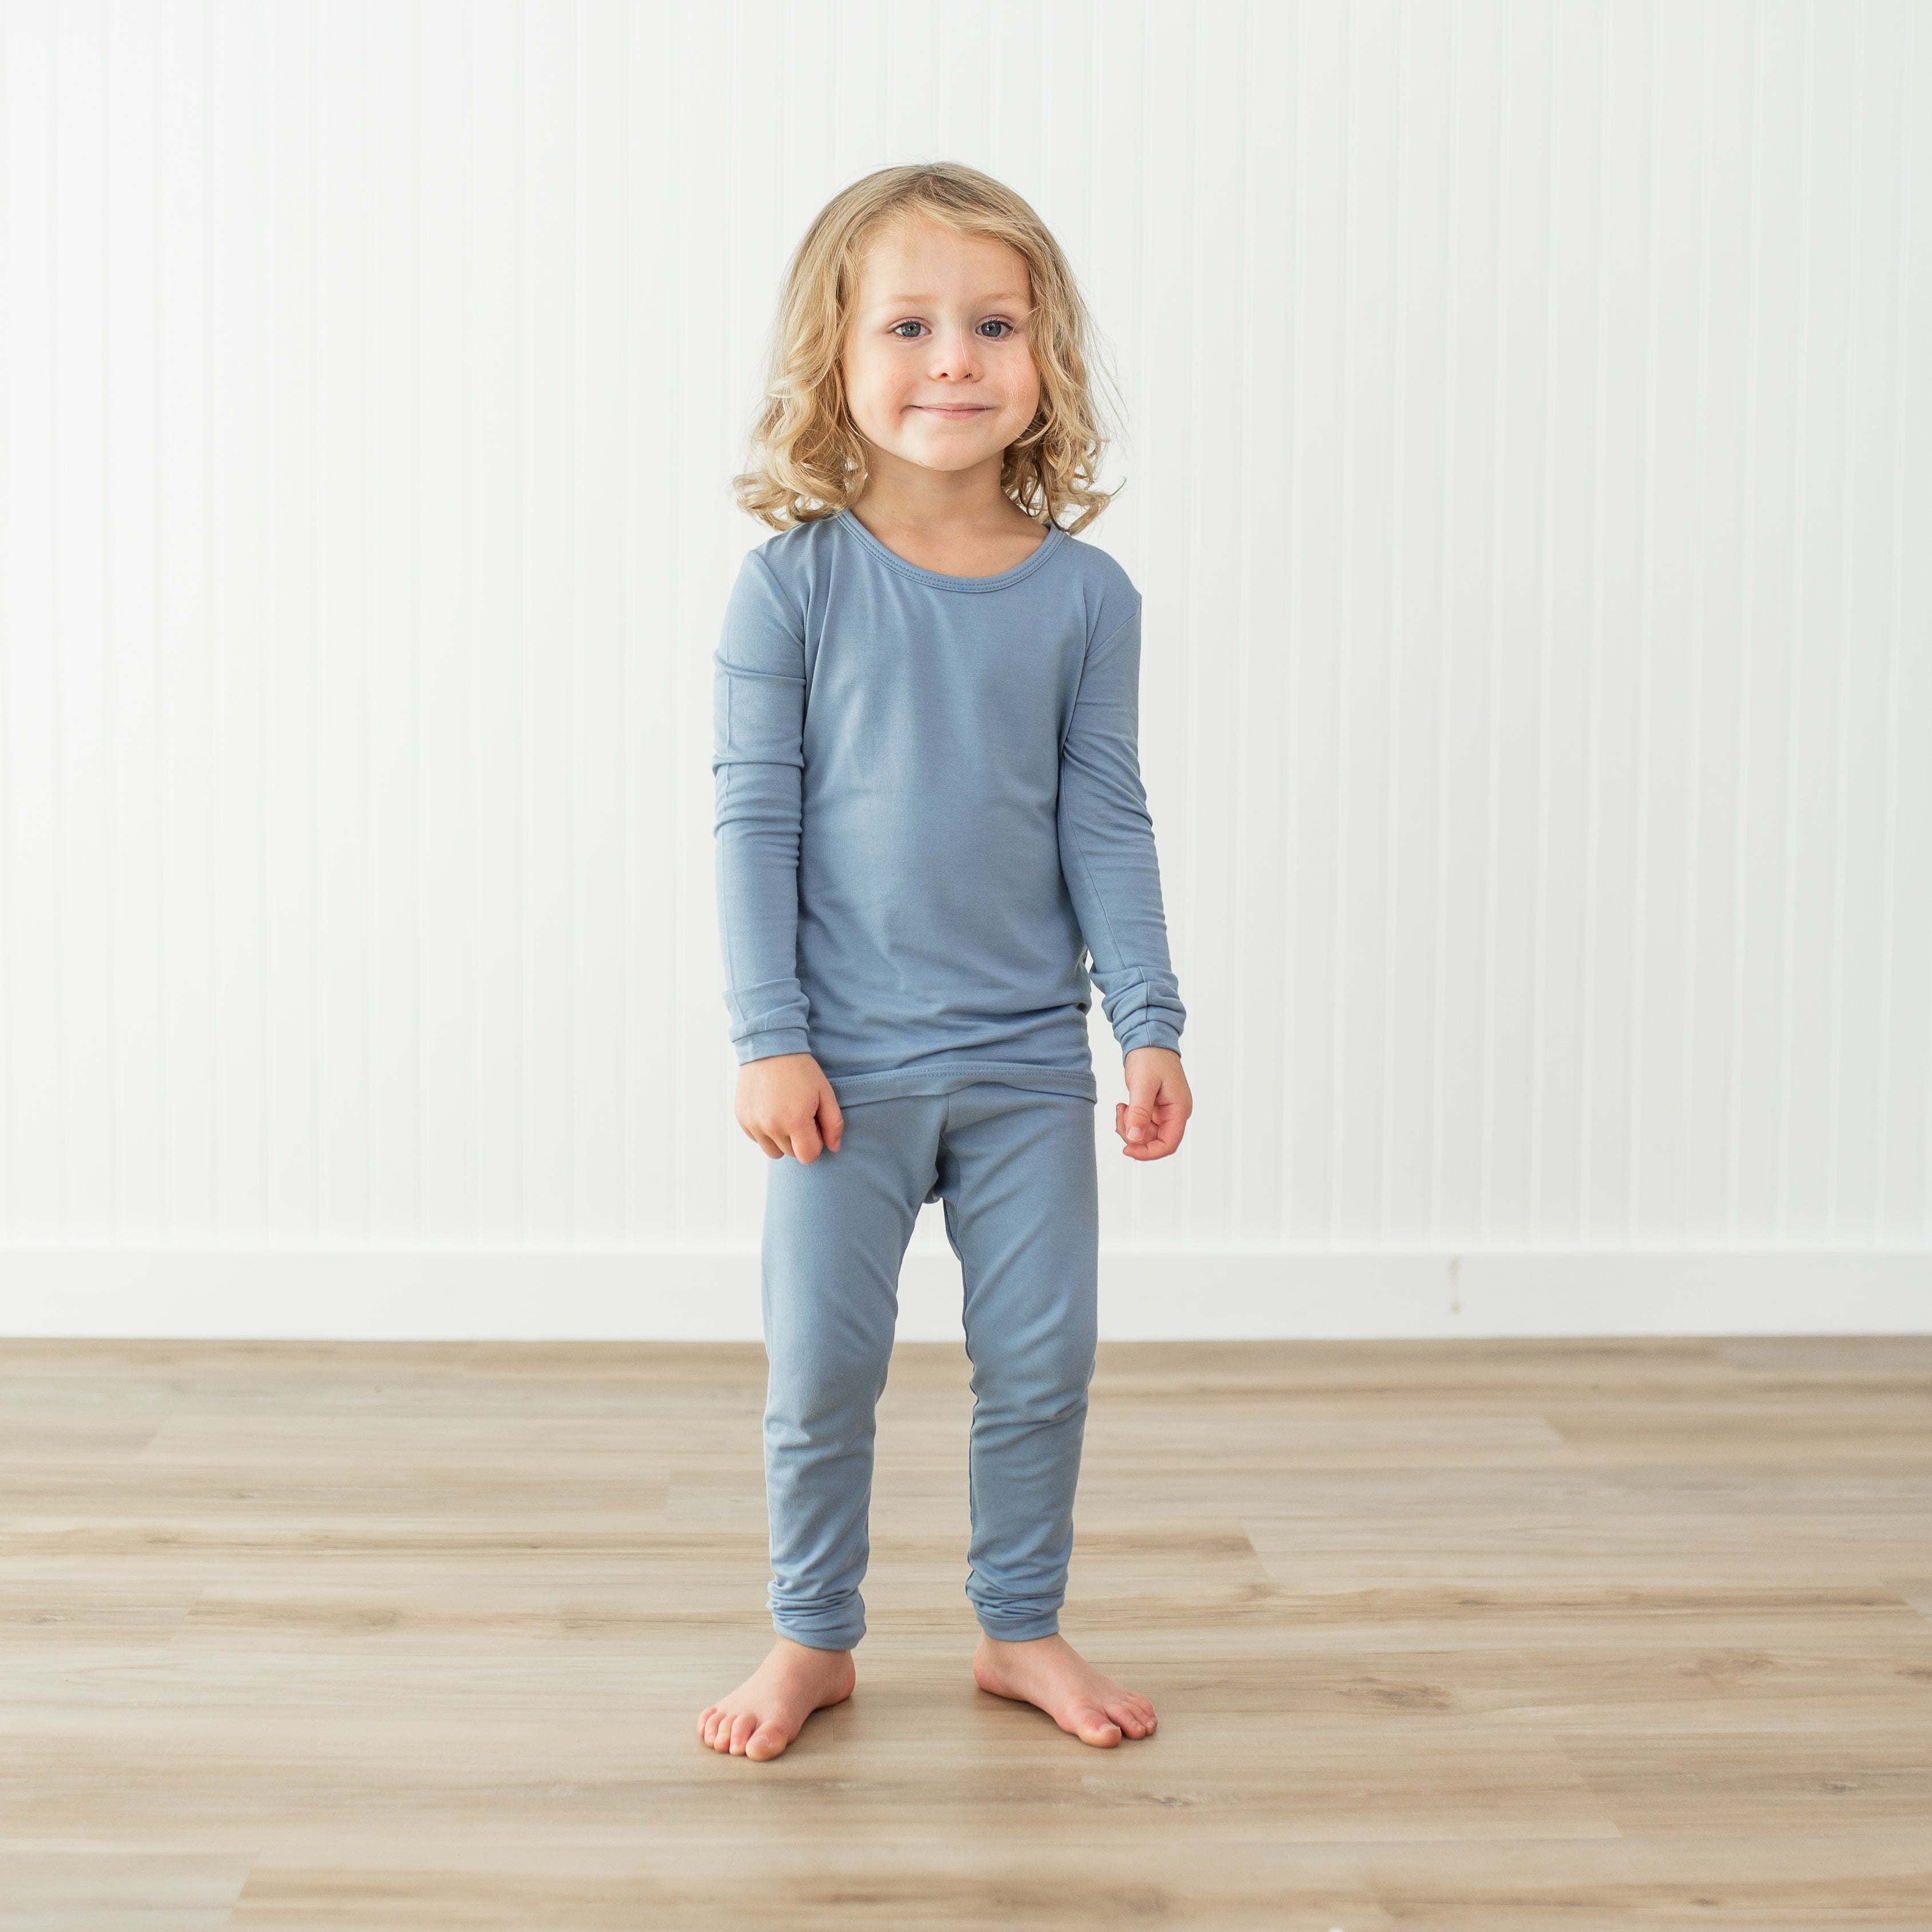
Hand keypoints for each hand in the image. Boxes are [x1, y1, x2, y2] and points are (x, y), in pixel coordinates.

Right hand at [735, 1053, 843, 1161]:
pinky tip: (771, 1110)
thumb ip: (833, 1123)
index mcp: (795, 1122)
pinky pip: (757, 1139)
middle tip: (800, 1114)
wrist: (770, 1047)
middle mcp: (771, 1126)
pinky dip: (765, 1131)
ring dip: (781, 1140)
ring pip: (772, 1151)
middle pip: (791, 1154)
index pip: (808, 1156)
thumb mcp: (825, 1093)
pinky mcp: (742, 1118)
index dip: (815, 1142)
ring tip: (785, 1115)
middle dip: (799, 1140)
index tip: (814, 1124)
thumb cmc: (801, 1070)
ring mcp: (753, 1123)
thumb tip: (833, 1147)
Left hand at [1116, 1046, 1190, 1160]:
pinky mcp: (1154, 1109)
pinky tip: (1124, 1106)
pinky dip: (1129, 1120)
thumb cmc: (1151, 1057)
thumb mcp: (1143, 1084)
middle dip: (1134, 1135)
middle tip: (1121, 1116)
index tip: (1128, 1150)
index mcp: (1179, 1109)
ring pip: (1145, 1135)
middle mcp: (1174, 1113)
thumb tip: (1134, 1138)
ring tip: (1122, 1107)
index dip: (1149, 1152)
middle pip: (1155, 1141)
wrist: (1148, 1040)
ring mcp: (1164, 1112)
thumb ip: (1139, 1113)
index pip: (1169, 1144)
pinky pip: (1141, 1125)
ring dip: (1129, 1127)